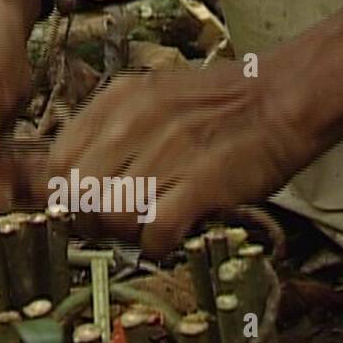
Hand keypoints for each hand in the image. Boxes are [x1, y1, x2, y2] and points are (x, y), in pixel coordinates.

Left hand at [43, 58, 310, 253]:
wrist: (285, 97)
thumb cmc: (221, 107)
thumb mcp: (152, 100)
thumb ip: (111, 133)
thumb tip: (75, 181)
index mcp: (118, 100)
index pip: (58, 162)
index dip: (66, 195)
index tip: (84, 208)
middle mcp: (134, 122)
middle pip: (79, 195)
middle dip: (93, 221)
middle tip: (120, 224)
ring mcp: (167, 151)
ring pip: (111, 217)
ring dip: (126, 235)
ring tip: (150, 226)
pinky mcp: (200, 181)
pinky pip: (154, 231)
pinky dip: (158, 245)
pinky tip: (173, 235)